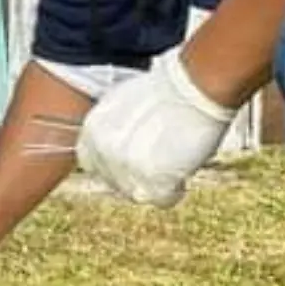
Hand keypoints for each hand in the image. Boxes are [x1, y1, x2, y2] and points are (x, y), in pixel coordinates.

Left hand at [76, 49, 237, 206]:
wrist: (192, 86)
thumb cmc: (167, 91)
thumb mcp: (125, 104)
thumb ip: (115, 129)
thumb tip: (123, 145)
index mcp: (92, 130)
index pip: (92, 163)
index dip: (114, 165)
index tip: (136, 159)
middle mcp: (102, 151)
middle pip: (114, 182)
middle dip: (135, 176)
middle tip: (160, 164)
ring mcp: (124, 168)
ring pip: (136, 192)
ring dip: (155, 183)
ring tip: (174, 164)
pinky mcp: (151, 181)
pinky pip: (161, 199)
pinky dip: (173, 191)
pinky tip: (182, 178)